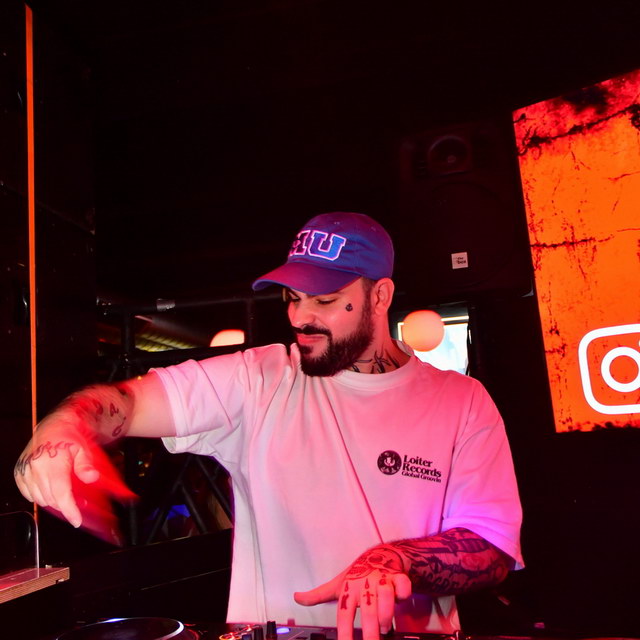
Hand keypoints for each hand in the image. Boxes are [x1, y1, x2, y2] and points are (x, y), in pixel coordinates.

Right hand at [14, 418, 134, 540]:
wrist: (54, 425)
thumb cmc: (69, 435)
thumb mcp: (84, 448)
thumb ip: (86, 465)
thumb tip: (91, 478)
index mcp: (51, 462)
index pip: (60, 493)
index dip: (69, 509)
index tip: (76, 520)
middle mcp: (35, 467)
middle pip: (50, 498)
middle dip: (64, 505)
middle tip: (77, 504)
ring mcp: (24, 470)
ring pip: (39, 498)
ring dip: (53, 500)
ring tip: (65, 494)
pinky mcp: (19, 473)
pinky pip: (28, 493)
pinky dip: (40, 495)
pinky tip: (50, 489)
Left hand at [294, 544, 411, 639]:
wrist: (380, 555)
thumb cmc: (357, 574)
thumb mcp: (337, 584)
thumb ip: (318, 595)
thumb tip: (297, 598)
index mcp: (348, 589)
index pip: (344, 614)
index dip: (344, 632)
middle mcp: (365, 585)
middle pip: (367, 610)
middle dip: (370, 631)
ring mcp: (382, 580)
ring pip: (386, 596)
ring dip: (387, 614)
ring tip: (385, 628)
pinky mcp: (398, 577)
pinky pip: (403, 585)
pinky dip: (404, 593)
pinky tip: (402, 600)